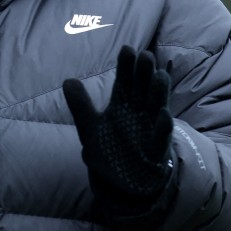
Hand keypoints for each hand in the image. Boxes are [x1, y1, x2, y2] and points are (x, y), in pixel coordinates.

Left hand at [62, 45, 172, 203]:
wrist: (123, 181)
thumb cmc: (110, 149)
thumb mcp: (90, 127)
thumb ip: (80, 105)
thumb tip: (67, 80)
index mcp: (122, 104)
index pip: (124, 81)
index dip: (126, 66)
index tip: (127, 49)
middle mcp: (139, 112)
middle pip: (142, 89)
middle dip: (144, 73)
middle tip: (145, 55)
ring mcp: (150, 129)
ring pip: (156, 107)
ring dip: (158, 92)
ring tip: (158, 76)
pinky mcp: (156, 150)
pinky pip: (160, 137)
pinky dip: (162, 127)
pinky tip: (163, 115)